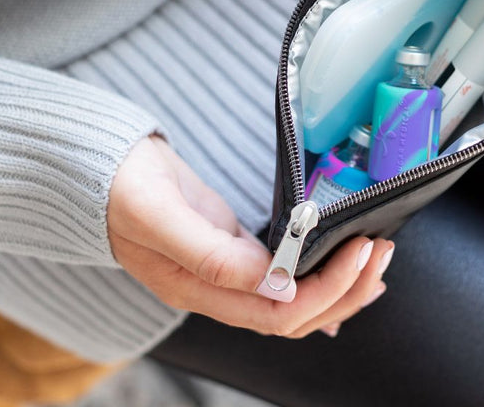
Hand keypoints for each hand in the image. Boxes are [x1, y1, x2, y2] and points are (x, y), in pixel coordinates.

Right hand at [108, 136, 392, 337]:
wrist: (105, 169)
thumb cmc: (123, 189)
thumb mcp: (159, 217)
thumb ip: (212, 255)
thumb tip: (273, 282)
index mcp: (200, 289)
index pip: (279, 312)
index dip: (326, 289)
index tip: (358, 251)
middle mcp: (218, 290)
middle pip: (296, 314)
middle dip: (346, 288)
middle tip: (378, 251)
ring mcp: (228, 271)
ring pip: (294, 300)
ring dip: (340, 285)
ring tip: (374, 261)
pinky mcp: (235, 248)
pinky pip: (283, 279)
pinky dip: (318, 280)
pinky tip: (340, 277)